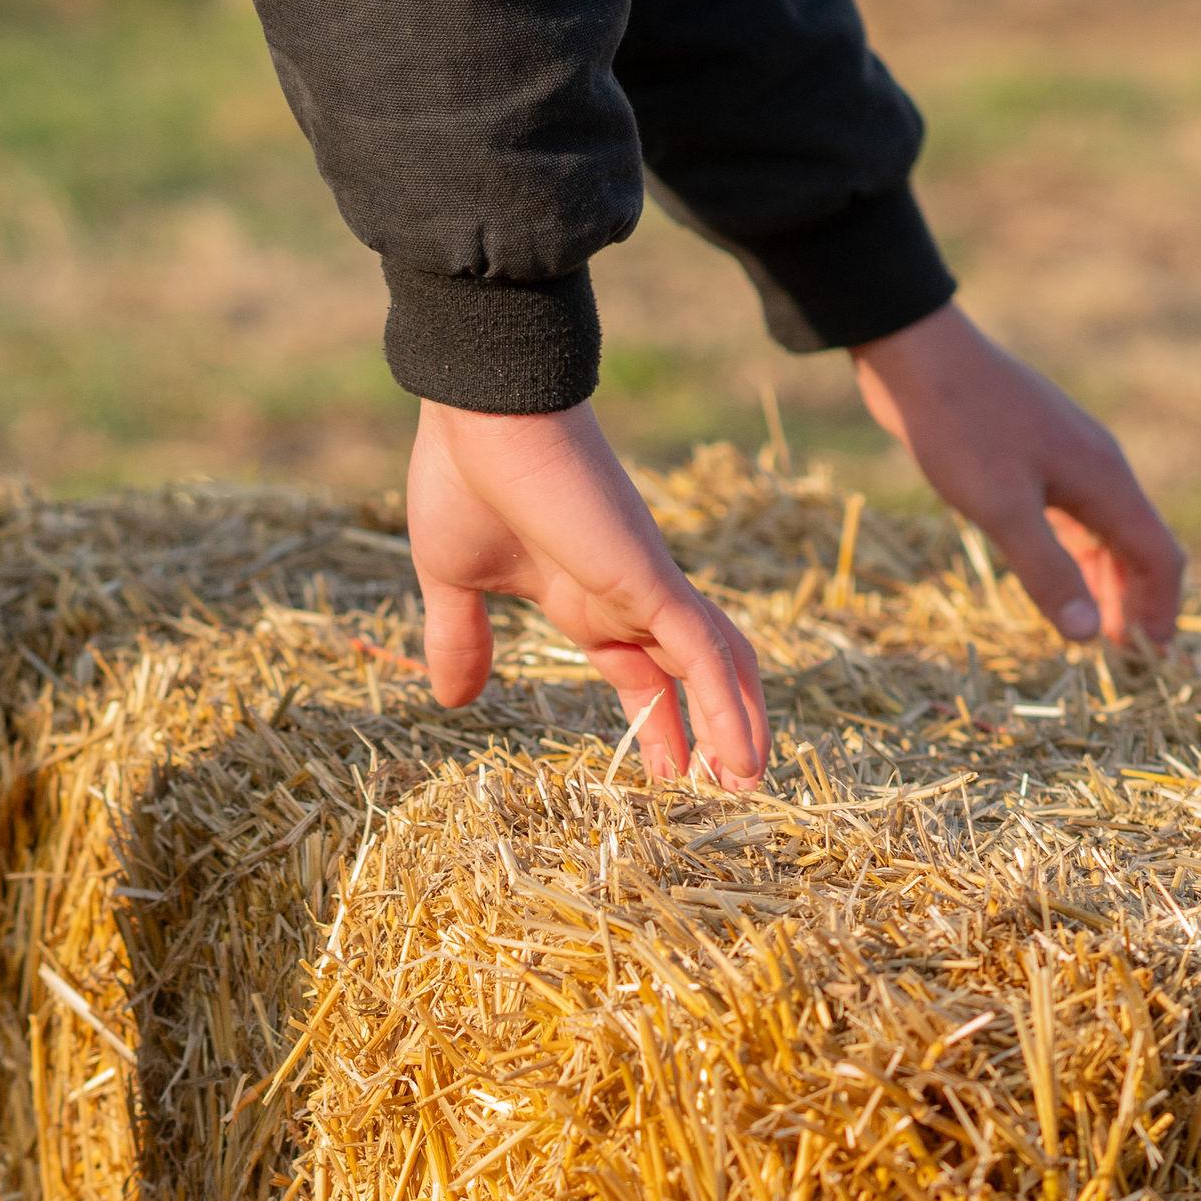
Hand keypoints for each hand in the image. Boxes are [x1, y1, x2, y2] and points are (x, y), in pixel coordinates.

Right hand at [406, 400, 769, 786]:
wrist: (482, 409)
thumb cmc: (464, 474)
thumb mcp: (453, 580)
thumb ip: (460, 638)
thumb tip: (453, 700)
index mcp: (583, 595)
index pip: (638, 669)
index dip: (655, 721)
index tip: (662, 774)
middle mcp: (626, 594)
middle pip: (691, 673)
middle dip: (705, 733)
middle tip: (717, 791)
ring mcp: (646, 588)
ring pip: (720, 666)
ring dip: (738, 727)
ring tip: (748, 784)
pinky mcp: (651, 582)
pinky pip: (708, 656)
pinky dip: (730, 710)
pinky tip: (742, 758)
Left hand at [851, 301, 1183, 648]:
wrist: (920, 358)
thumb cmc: (961, 429)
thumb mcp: (1001, 508)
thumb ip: (1046, 570)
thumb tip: (1088, 633)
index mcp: (1105, 480)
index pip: (1156, 556)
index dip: (1159, 610)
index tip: (1151, 661)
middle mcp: (1099, 469)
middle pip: (1137, 547)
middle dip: (1137, 603)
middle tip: (1126, 659)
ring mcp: (1068, 461)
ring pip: (1104, 534)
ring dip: (1106, 583)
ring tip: (1095, 631)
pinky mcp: (1033, 458)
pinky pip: (1072, 518)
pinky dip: (1076, 557)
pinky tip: (1058, 580)